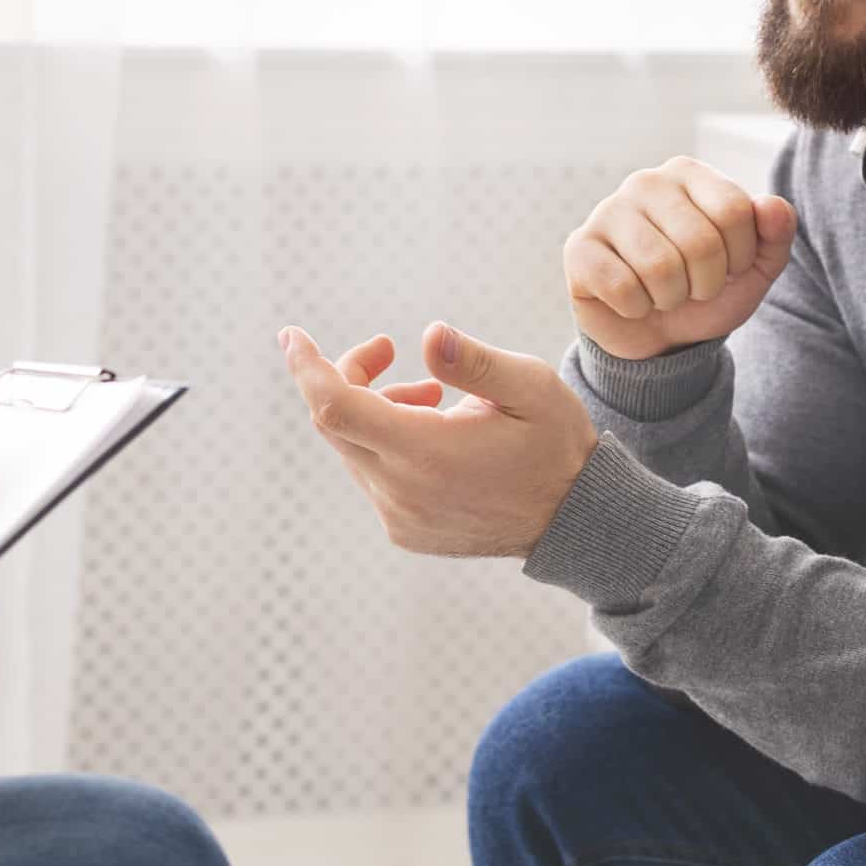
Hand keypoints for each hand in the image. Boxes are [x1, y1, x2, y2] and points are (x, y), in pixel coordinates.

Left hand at [278, 322, 596, 556]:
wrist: (573, 520)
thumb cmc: (555, 443)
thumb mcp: (531, 387)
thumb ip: (474, 362)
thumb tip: (428, 336)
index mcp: (426, 453)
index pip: (335, 407)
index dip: (307, 368)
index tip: (291, 335)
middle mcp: (401, 492)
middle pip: (335, 422)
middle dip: (349, 376)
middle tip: (388, 350)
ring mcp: (399, 517)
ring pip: (353, 448)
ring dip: (375, 410)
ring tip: (431, 398)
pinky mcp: (404, 531)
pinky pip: (371, 476)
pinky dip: (385, 444)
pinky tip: (433, 434)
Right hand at [565, 156, 796, 359]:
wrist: (655, 334)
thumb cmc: (703, 291)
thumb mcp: (753, 269)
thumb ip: (775, 236)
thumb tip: (773, 206)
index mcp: (689, 174)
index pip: (735, 211)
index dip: (741, 257)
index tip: (728, 270)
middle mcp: (646, 182)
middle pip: (700, 241)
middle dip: (706, 283)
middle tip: (693, 289)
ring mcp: (607, 211)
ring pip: (659, 267)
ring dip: (671, 299)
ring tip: (664, 295)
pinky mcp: (579, 248)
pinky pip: (622, 287)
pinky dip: (637, 309)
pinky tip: (632, 301)